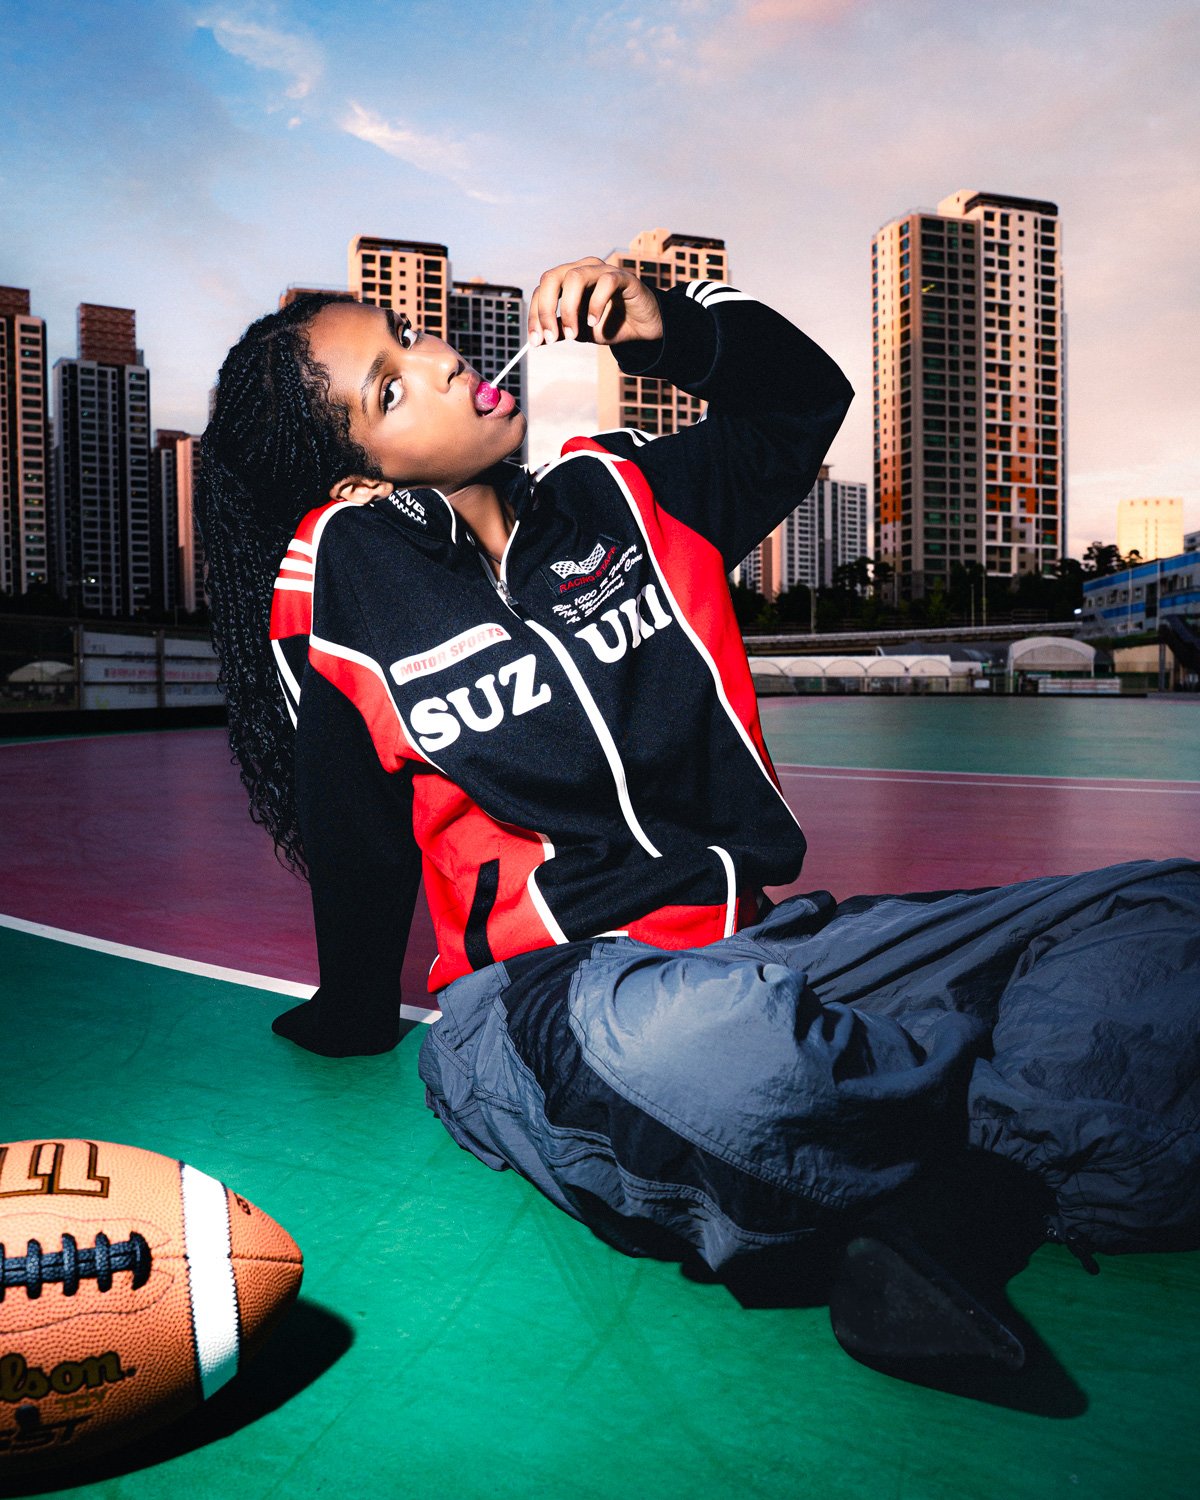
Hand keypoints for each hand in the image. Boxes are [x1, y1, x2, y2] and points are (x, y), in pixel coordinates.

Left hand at [528, 257, 663, 347]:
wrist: (643, 328)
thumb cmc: (609, 325)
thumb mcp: (580, 332)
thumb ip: (559, 331)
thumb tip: (537, 340)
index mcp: (567, 280)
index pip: (541, 290)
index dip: (535, 316)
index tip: (537, 342)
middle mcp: (582, 269)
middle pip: (551, 278)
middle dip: (545, 310)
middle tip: (551, 338)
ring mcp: (602, 270)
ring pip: (575, 277)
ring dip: (568, 310)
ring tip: (573, 334)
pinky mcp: (623, 277)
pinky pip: (605, 282)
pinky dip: (595, 304)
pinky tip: (595, 323)